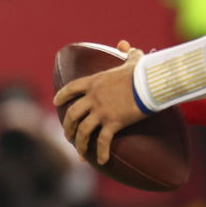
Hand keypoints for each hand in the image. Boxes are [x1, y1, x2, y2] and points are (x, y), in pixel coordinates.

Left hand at [53, 40, 147, 164]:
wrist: (149, 82)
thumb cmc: (143, 71)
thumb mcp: (133, 60)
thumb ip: (127, 53)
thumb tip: (125, 45)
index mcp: (94, 82)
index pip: (71, 89)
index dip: (62, 96)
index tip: (56, 102)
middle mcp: (93, 97)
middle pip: (72, 114)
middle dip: (68, 127)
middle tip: (67, 136)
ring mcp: (101, 111)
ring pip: (83, 130)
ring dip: (80, 144)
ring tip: (80, 154)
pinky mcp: (113, 122)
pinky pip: (103, 141)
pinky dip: (101, 152)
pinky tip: (102, 161)